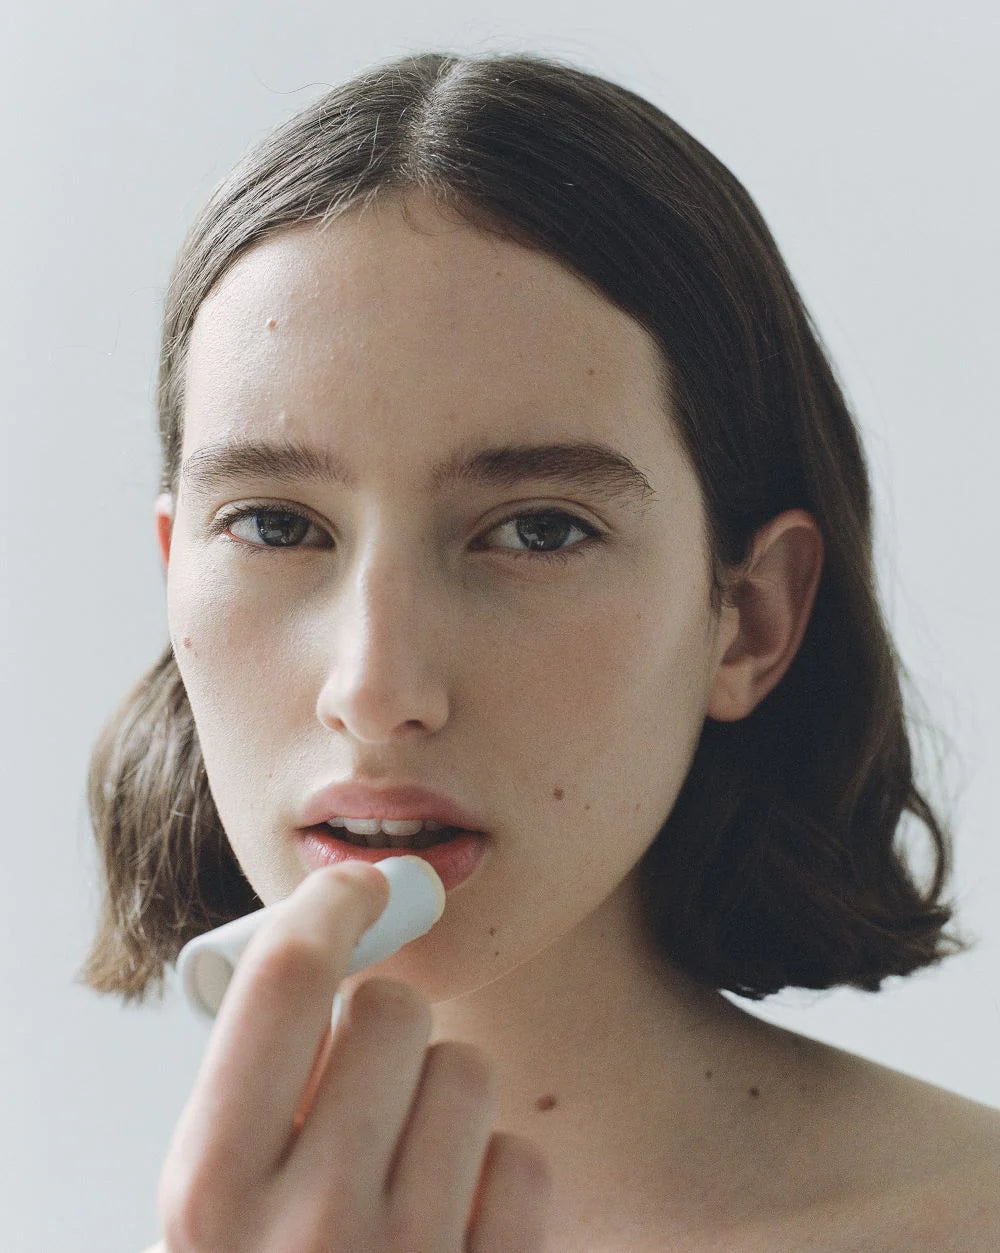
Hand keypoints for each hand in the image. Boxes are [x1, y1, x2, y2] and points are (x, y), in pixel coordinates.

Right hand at [156, 863, 551, 1250]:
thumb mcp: (215, 1216)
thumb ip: (253, 1099)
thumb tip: (327, 953)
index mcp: (210, 1195)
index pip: (284, 983)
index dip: (330, 906)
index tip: (361, 887)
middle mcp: (310, 1226)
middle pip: (393, 1012)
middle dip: (384, 1030)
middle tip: (363, 1090)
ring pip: (468, 1070)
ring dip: (440, 1103)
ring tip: (402, 1175)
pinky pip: (523, 1157)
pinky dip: (495, 1179)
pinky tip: (455, 1230)